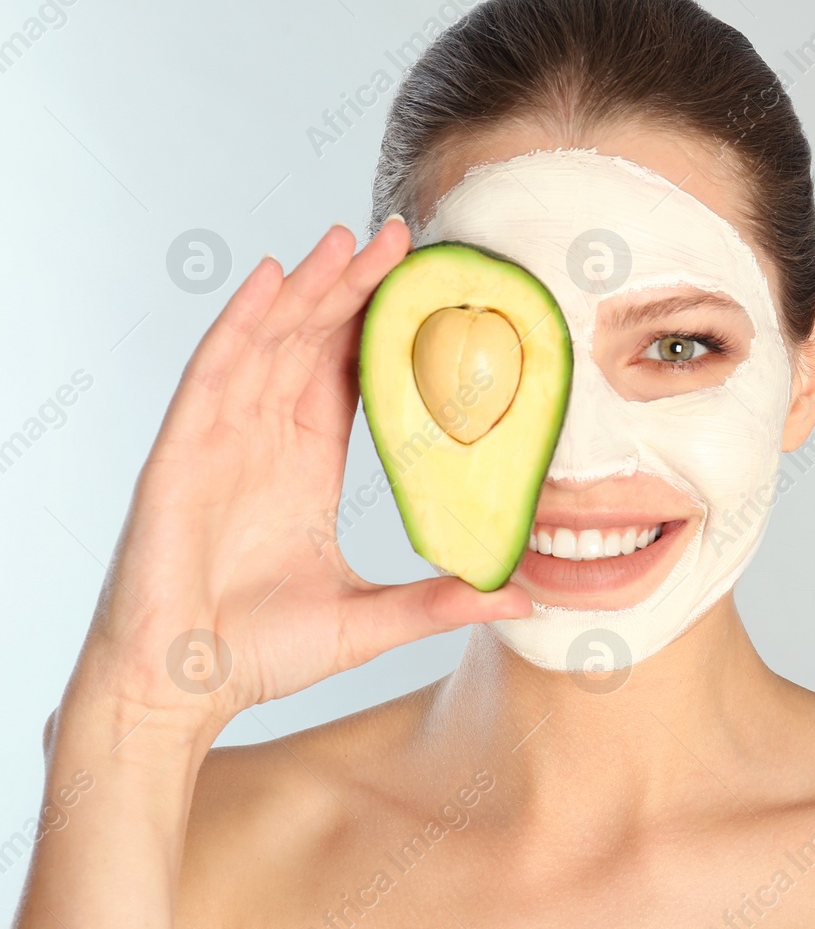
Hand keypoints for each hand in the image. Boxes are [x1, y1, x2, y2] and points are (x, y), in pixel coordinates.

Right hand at [67, 219, 531, 729]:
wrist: (180, 691)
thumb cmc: (260, 655)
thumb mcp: (370, 621)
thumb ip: (441, 603)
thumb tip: (520, 596)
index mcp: (307, 468)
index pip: (349, 377)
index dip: (382, 329)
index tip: (424, 287)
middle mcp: (265, 442)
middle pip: (313, 344)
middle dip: (354, 288)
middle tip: (402, 237)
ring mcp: (220, 443)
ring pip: (269, 343)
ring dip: (309, 289)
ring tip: (350, 240)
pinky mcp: (180, 455)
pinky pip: (213, 374)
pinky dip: (241, 323)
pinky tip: (272, 279)